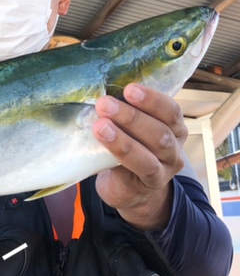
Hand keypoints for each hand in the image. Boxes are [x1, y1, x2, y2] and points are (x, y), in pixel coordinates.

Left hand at [93, 83, 187, 230]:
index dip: (152, 99)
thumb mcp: (131, 128)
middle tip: (104, 104)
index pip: (170, 110)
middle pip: (161, 129)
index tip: (129, 88)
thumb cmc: (128, 147)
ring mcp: (167, 167)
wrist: (128, 187)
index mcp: (173, 125)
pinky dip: (123, 153)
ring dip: (125, 136)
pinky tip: (105, 143)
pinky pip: (143, 167)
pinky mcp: (153, 182)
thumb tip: (101, 92)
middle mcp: (175, 145)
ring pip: (154, 148)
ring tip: (100, 125)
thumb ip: (124, 112)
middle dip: (132, 115)